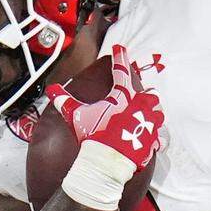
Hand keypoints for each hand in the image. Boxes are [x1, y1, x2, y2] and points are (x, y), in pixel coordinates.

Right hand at [45, 44, 163, 170]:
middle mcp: (140, 107)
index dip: (120, 58)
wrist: (106, 161)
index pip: (121, 72)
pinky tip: (151, 138)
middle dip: (143, 93)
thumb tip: (52, 90)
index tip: (120, 49)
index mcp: (123, 97)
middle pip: (148, 93)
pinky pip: (158, 137)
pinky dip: (154, 137)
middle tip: (137, 95)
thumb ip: (64, 101)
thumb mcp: (76, 115)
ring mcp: (149, 124)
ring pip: (157, 113)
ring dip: (152, 112)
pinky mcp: (152, 141)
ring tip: (147, 113)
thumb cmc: (93, 135)